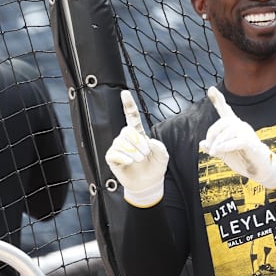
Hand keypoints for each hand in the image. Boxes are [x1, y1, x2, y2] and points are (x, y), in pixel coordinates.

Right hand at [105, 90, 168, 207]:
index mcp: (139, 133)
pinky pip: (115, 153)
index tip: (124, 92)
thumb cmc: (155, 167)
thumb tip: (150, 142)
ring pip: (122, 143)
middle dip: (139, 142)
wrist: (147, 183)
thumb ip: (160, 148)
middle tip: (146, 153)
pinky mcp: (112, 157)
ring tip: (139, 159)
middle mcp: (126, 138)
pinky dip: (125, 157)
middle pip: (127, 130)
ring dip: (134, 152)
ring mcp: (118, 147)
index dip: (128, 104)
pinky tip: (129, 162)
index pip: (131, 116)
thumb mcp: (163, 156)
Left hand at [199, 86, 275, 189]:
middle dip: (212, 133)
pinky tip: (219, 151)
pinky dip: (226, 145)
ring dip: (218, 142)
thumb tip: (201, 143)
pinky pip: (237, 140)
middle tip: (209, 147)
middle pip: (224, 121)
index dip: (218, 99)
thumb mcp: (224, 154)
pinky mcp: (251, 143)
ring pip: (229, 131)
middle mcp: (241, 126)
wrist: (259, 170)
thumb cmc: (243, 159)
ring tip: (214, 152)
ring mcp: (247, 133)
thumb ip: (214, 147)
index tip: (211, 89)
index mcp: (234, 127)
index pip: (226, 110)